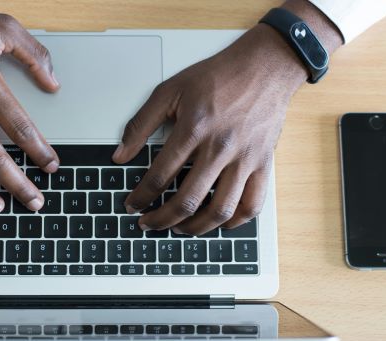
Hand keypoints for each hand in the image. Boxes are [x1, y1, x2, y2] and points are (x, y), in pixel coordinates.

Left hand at [113, 1, 341, 234]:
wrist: (264, 67)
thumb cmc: (218, 77)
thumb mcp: (170, 91)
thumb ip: (141, 124)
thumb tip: (120, 155)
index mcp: (193, 130)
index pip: (159, 176)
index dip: (141, 197)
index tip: (132, 205)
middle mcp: (220, 148)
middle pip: (187, 200)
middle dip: (161, 219)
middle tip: (148, 224)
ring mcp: (245, 159)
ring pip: (220, 210)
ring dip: (195, 228)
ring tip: (179, 228)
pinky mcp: (263, 164)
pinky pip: (252, 205)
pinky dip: (234, 222)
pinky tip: (219, 223)